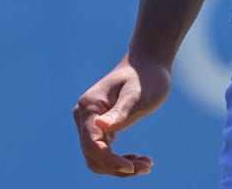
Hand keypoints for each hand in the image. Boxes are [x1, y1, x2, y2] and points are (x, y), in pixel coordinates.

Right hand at [73, 56, 170, 176]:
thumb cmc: (146, 77)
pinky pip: (104, 151)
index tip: (133, 167)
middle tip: (146, 166)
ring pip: (97, 157)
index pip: (92, 144)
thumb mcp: (138, 95)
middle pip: (92, 155)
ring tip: (147, 164)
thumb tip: (101, 126)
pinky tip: (140, 159)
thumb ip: (121, 112)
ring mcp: (90, 121)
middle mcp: (83, 115)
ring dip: (120, 167)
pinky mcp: (99, 126)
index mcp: (90, 106)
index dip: (110, 161)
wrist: (148, 64)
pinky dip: (120, 160)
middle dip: (117, 167)